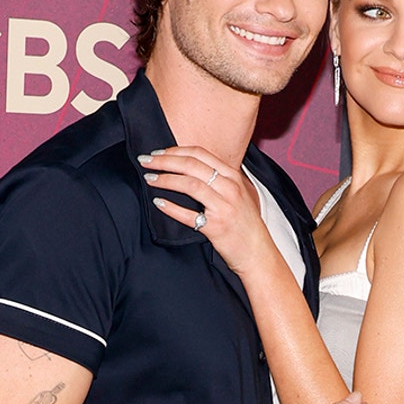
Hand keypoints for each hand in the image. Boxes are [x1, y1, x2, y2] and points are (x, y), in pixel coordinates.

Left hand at [139, 146, 275, 273]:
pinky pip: (189, 215)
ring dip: (165, 179)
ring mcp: (224, 207)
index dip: (175, 150)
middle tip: (145, 161)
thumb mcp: (239, 193)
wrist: (258, 253)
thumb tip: (190, 166)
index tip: (158, 153)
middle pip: (191, 165)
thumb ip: (220, 179)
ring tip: (149, 178)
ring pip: (189, 185)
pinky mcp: (217, 227)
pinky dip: (171, 208)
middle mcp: (230, 188)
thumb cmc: (245, 224)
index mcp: (233, 177)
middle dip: (164, 161)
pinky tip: (158, 203)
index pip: (200, 154)